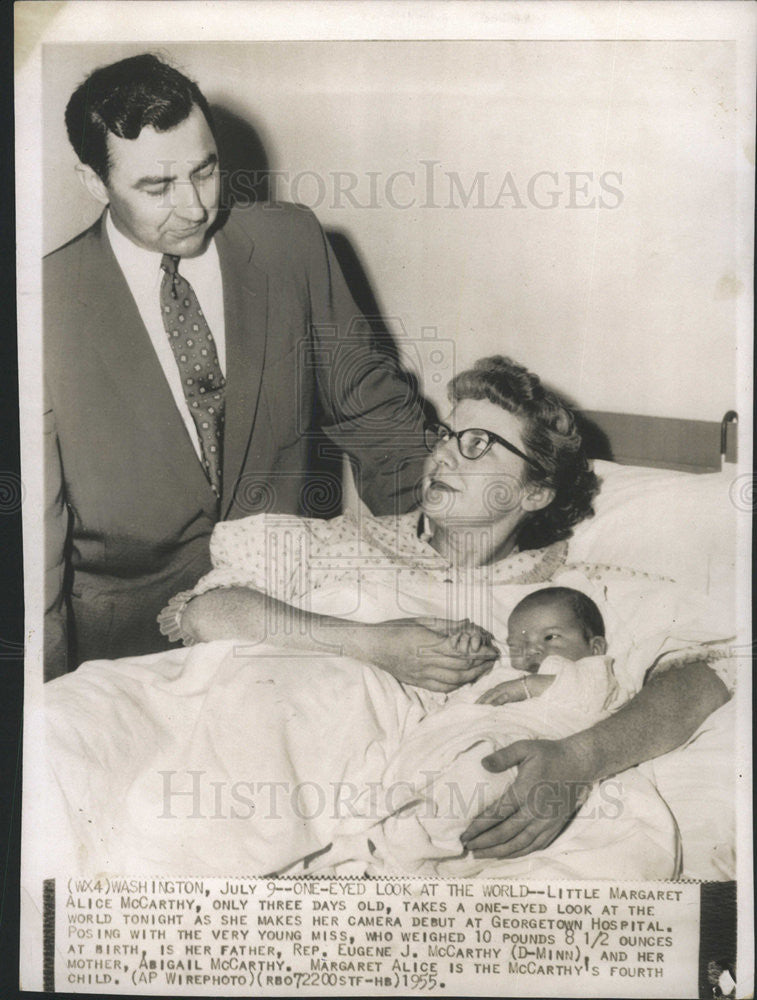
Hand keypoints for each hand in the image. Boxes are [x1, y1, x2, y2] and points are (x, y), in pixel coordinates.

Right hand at [355, 618, 498, 691]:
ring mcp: (423, 674)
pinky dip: (459, 684)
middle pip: (462, 666)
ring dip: (474, 675)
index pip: (462, 650)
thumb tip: (467, 624)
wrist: (373, 646)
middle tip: (494, 658)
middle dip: (482, 663)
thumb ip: (446, 625)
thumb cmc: (396, 629)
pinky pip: (443, 688)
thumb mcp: (421, 620)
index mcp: (428, 643)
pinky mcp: (419, 682)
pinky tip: (466, 679)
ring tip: (485, 669)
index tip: (491, 646)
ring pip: (456, 679)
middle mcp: (427, 661)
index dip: (480, 649)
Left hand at [460, 738, 593, 857]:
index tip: (464, 834)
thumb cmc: (549, 754)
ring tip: (481, 855)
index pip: (496, 814)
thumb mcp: (525, 747)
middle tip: (467, 847)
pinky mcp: (555, 826)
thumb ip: (503, 756)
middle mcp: (536, 811)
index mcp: (525, 791)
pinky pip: (536, 846)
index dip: (478, 827)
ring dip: (499, 852)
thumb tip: (483, 763)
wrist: (579, 764)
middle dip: (484, 843)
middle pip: (505, 834)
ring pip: (520, 844)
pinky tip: (507, 854)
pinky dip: (519, 852)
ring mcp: (547, 822)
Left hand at [476, 673, 554, 704]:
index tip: (475, 703)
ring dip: (485, 701)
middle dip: (480, 700)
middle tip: (474, 706)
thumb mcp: (511, 693)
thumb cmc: (521, 690)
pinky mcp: (509, 693)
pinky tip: (491, 707)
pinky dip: (495, 702)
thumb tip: (498, 705)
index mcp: (500, 687)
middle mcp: (500, 688)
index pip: (488, 693)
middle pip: (487, 694)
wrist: (530, 684)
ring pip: (492, 696)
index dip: (481, 698)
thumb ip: (504, 697)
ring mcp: (504, 690)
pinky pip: (500, 699)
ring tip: (479, 707)